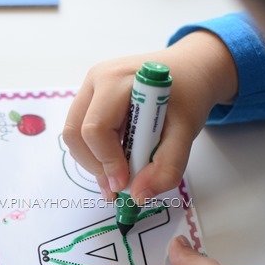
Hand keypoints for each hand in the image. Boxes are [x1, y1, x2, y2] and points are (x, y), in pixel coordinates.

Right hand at [62, 31, 237, 201]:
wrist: (190, 69)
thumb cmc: (188, 94)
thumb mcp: (187, 131)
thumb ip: (167, 166)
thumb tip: (138, 195)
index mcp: (117, 80)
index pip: (96, 128)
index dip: (107, 161)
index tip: (126, 183)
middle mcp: (95, 80)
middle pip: (75, 134)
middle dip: (96, 166)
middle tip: (120, 187)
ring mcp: (89, 88)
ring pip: (74, 137)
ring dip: (95, 162)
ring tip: (121, 176)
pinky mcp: (90, 99)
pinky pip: (81, 133)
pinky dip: (96, 154)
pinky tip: (119, 160)